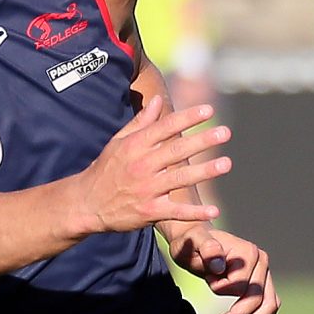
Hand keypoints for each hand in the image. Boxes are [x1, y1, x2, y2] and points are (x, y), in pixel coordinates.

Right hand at [69, 98, 230, 236]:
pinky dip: (194, 213)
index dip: (187, 118)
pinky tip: (213, 211)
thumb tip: (158, 99)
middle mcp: (141, 166)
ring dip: (204, 172)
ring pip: (179, 179)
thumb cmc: (106, 169)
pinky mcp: (149, 212)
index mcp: (135, 146)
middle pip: (176, 151)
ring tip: (226, 164)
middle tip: (225, 133)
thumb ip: (141, 122)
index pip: (165, 127)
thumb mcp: (118, 142)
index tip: (208, 111)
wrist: (86, 204)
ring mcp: (146, 190)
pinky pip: (175, 212)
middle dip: (202, 141)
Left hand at [174, 228, 279, 313]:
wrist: (198, 240)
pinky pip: (268, 306)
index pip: (240, 285)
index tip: (208, 280)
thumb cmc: (194, 242)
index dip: (222, 289)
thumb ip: (207, 250)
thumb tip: (219, 266)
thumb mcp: (193, 243)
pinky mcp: (262, 283)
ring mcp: (264, 273)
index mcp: (248, 252)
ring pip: (268, 305)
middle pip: (258, 298)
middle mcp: (261, 261)